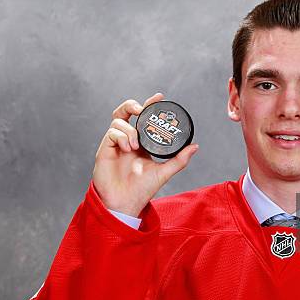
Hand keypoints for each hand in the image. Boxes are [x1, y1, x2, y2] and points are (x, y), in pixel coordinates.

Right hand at [92, 93, 198, 216]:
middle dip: (132, 105)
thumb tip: (195, 146)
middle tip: (141, 109)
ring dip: (129, 129)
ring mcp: (115, 144)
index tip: (160, 96)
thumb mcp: (164, 172)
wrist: (125, 203)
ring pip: (118, 121)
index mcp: (140, 143)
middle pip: (125, 112)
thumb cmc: (142, 190)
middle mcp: (127, 140)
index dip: (149, 105)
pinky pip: (111, 132)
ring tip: (136, 145)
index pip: (143, 119)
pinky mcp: (104, 149)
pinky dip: (121, 136)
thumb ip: (179, 160)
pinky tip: (128, 148)